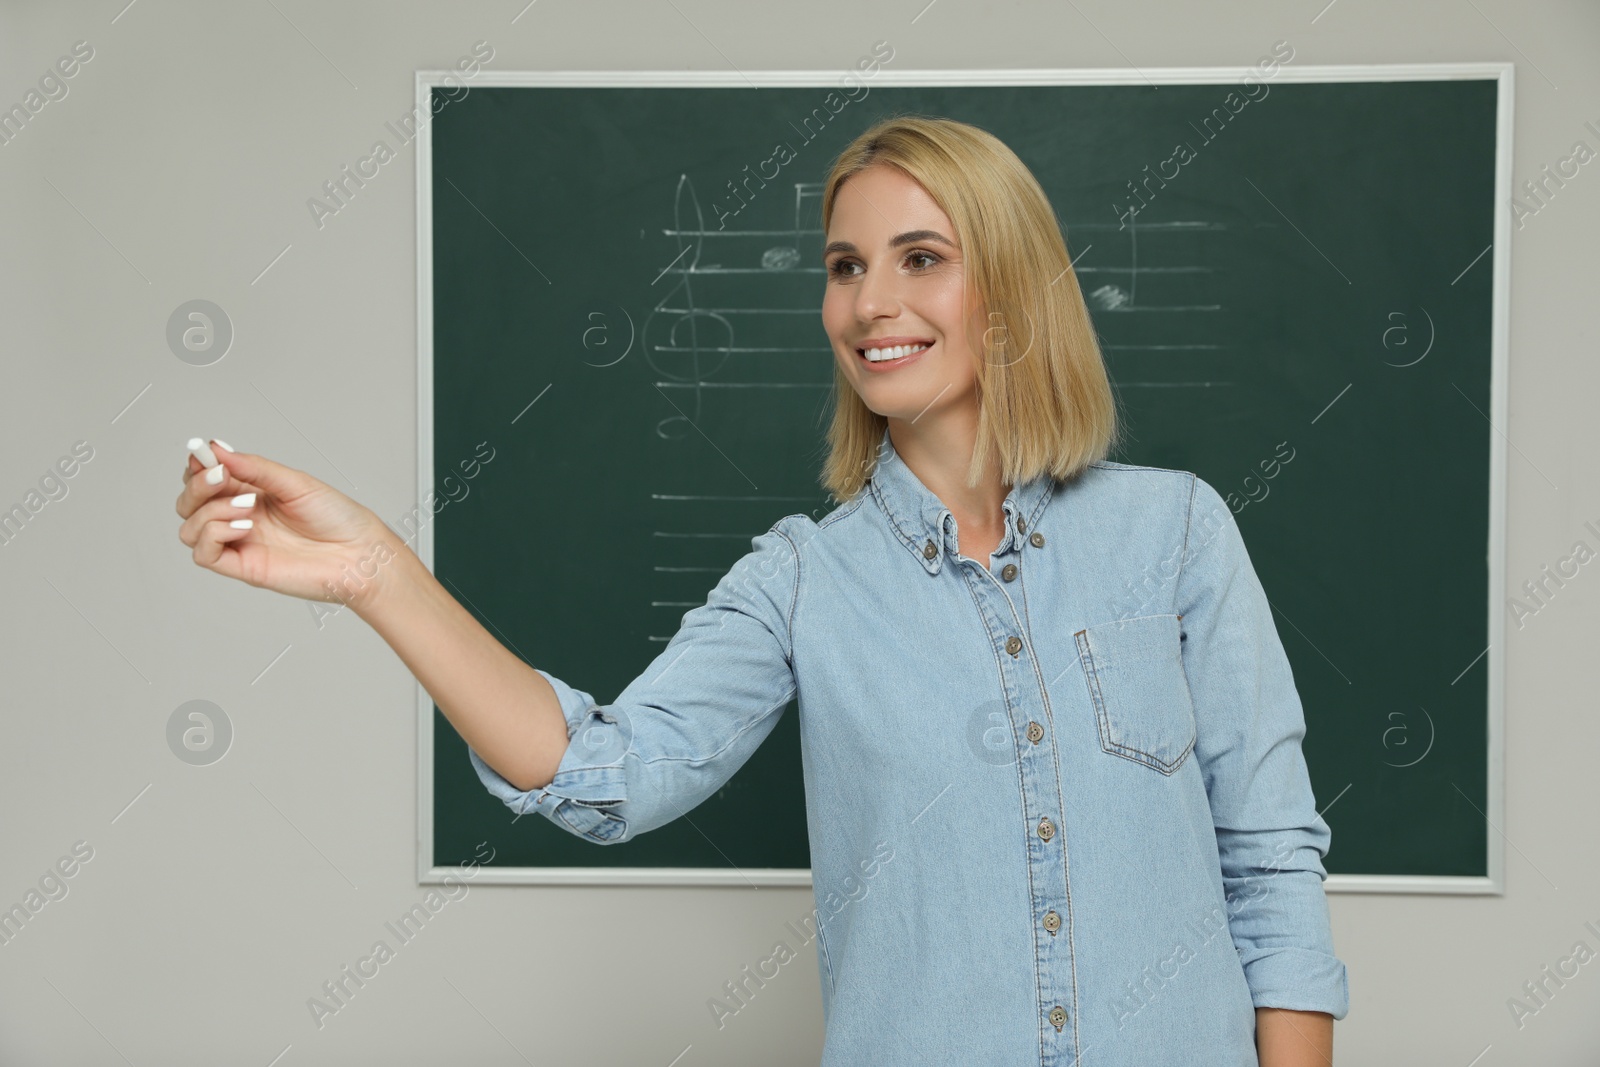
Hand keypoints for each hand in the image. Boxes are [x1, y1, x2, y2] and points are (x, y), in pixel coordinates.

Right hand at [175, 441, 401, 606]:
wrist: (360, 553)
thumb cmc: (338, 517)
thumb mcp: (295, 482)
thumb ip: (254, 467)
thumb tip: (216, 449)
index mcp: (251, 492)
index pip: (205, 477)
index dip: (198, 465)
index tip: (205, 454)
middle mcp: (240, 516)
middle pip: (188, 503)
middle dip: (197, 486)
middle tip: (222, 477)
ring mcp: (240, 542)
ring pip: (189, 528)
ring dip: (208, 511)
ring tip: (247, 508)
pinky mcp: (243, 566)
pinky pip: (203, 554)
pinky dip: (213, 534)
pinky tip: (243, 526)